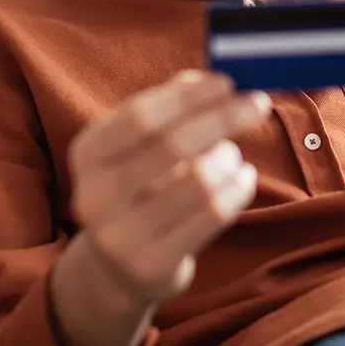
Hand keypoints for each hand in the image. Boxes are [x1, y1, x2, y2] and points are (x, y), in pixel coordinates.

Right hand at [64, 70, 269, 305]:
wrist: (119, 265)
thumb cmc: (140, 182)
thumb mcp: (140, 142)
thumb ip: (170, 103)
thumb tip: (206, 80)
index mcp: (87, 153)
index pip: (140, 116)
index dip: (188, 96)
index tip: (226, 82)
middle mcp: (94, 196)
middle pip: (172, 145)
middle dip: (223, 118)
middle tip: (257, 103)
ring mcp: (121, 237)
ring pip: (198, 182)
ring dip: (228, 157)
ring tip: (233, 153)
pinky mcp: (153, 265)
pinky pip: (213, 215)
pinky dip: (238, 187)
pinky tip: (242, 177)